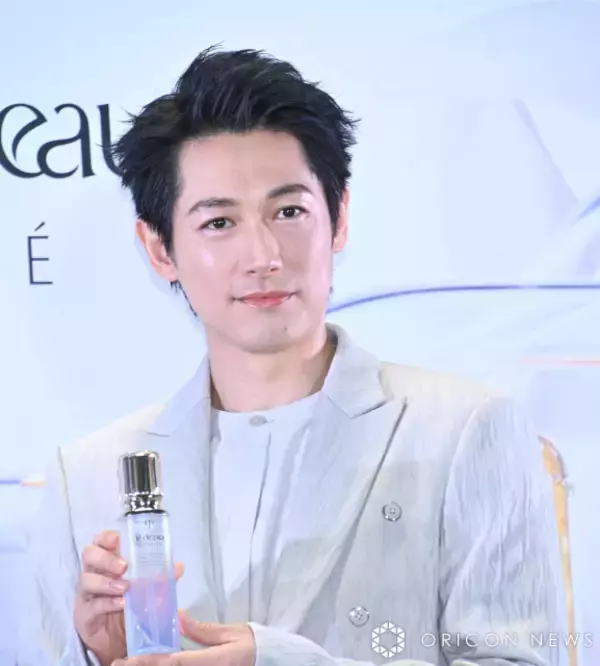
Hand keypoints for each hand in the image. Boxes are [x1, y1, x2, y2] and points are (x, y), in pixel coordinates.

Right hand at [74, 530, 184, 665]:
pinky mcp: (84, 614)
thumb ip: (161, 578)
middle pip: (89, 555)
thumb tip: (178, 567)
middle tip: (124, 567)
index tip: (117, 540)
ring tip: (125, 588)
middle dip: (105, 558)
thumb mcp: (147, 590)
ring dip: (106, 582)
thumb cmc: (129, 604)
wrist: (117, 639)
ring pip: (86, 579)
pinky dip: (107, 603)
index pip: (100, 541)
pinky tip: (121, 604)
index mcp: (108, 561)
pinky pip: (92, 605)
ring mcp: (86, 594)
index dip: (106, 537)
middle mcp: (94, 573)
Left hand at [111, 610, 255, 665]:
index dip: (150, 662)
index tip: (129, 658)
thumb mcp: (230, 633)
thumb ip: (202, 630)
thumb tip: (178, 618)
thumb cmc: (251, 644)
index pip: (174, 662)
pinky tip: (152, 663)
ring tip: (127, 664)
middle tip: (118, 663)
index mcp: (211, 662)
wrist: (267, 660)